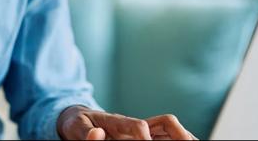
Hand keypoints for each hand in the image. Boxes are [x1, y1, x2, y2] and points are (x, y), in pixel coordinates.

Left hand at [57, 106, 196, 139]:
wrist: (80, 120)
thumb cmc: (78, 124)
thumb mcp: (76, 127)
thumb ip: (85, 132)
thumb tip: (96, 133)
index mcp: (118, 121)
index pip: (138, 125)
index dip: (144, 137)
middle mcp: (135, 123)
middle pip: (165, 123)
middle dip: (177, 134)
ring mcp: (143, 130)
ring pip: (170, 129)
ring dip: (182, 136)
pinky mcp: (145, 136)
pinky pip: (166, 136)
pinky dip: (178, 138)